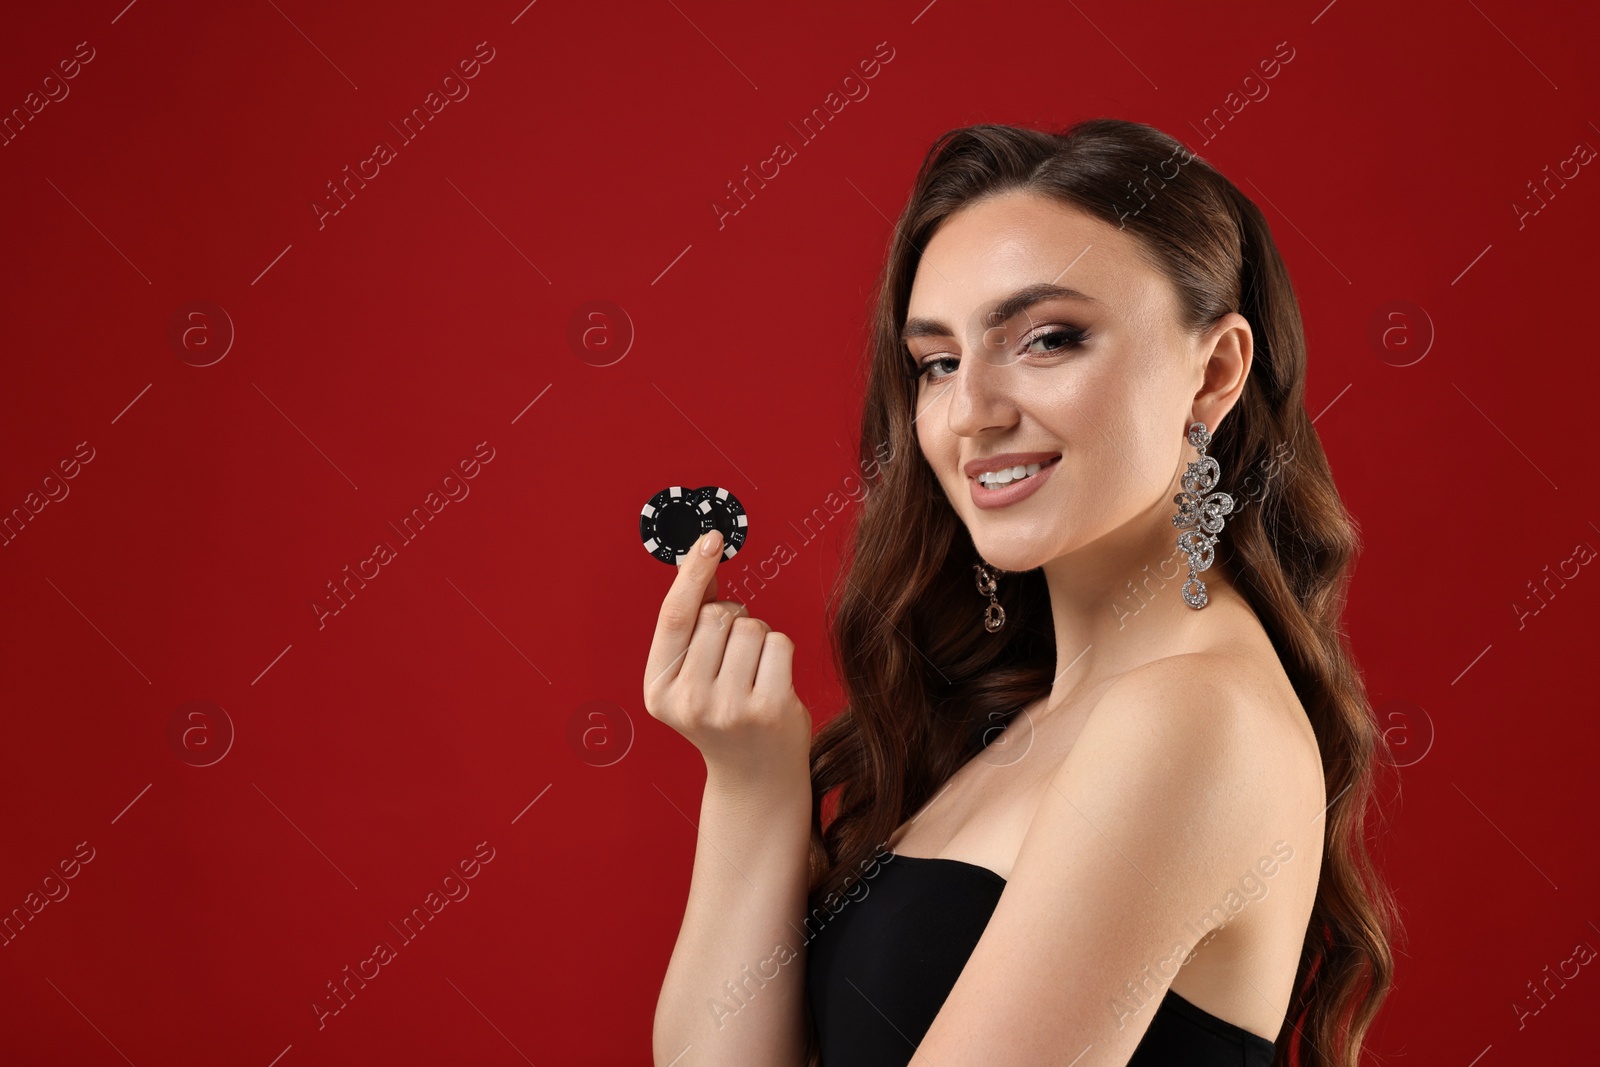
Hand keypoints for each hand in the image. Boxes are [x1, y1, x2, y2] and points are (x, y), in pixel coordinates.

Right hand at [643, 530, 812, 787]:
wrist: (756, 777)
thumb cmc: (726, 714)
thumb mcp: (694, 674)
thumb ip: (692, 620)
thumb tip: (700, 557)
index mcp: (658, 690)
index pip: (674, 617)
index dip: (692, 573)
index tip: (712, 539)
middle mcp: (687, 702)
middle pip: (717, 616)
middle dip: (733, 619)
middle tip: (735, 655)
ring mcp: (727, 709)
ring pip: (751, 626)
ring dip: (759, 638)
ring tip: (753, 673)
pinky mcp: (767, 709)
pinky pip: (778, 643)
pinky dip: (780, 652)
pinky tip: (773, 683)